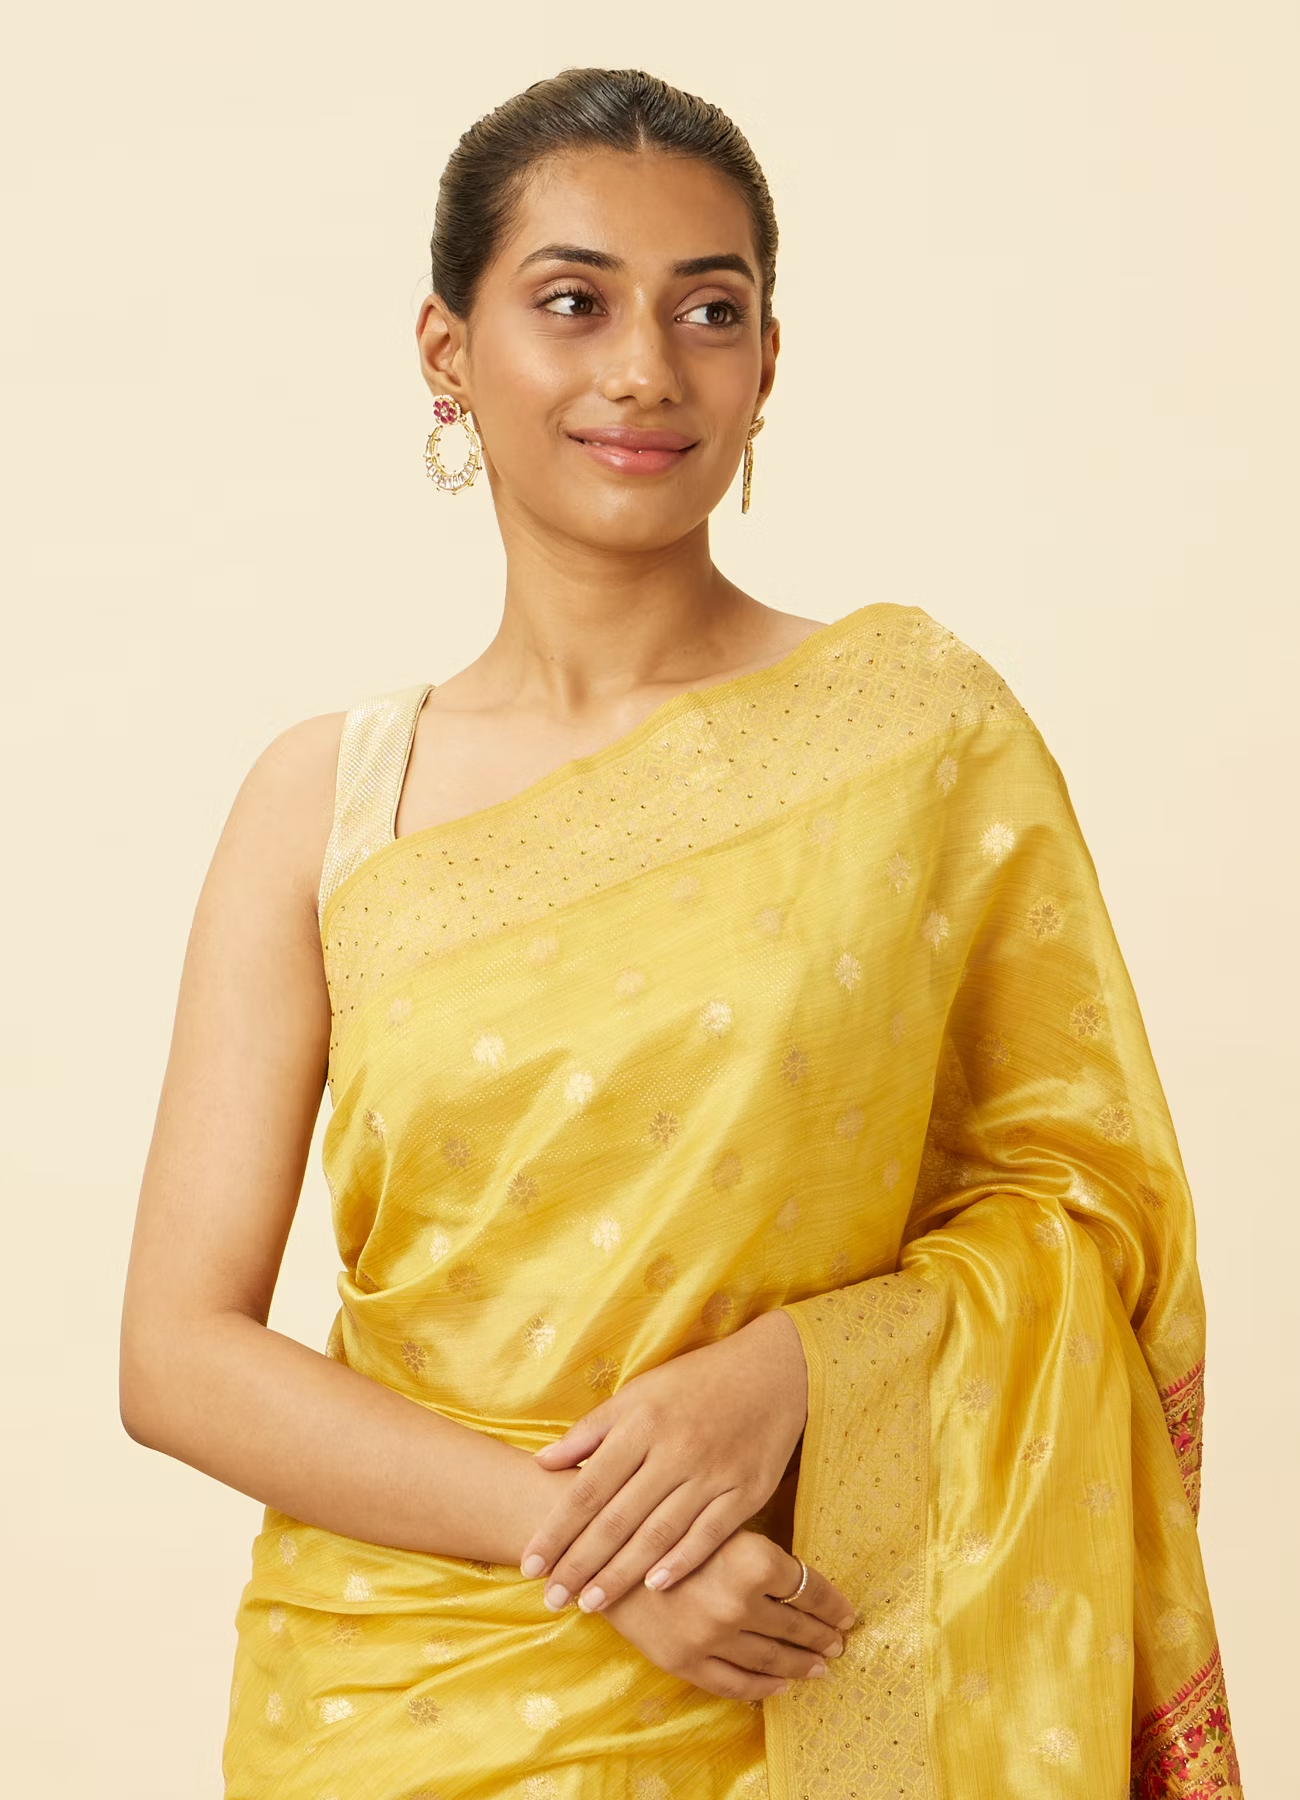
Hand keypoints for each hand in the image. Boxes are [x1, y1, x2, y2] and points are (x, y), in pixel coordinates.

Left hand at [519, 1308, 807, 1611]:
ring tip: (591, 1604)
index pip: (588, 1488)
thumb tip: (542, 1462)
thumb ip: (591, 1430)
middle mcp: (672, 1450)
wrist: (773, 1372)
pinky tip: (655, 1587)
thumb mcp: (639, 1392)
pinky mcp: (746, 1490)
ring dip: (622, 1573)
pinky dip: (682, 1561)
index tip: (532, 1565)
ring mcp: (711, 1473)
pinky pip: (710, 1533)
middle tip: (551, 1599)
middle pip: (618, 1518)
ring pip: (658, 1533)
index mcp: (640, 1424)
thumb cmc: (695, 1383)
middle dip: (580, 1563)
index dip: (557, 1530)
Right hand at [597, 1528, 854, 1702]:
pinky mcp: (685, 1661)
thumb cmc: (664, 1519)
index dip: (835, 1603)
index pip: (812, 1589)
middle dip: (824, 1635)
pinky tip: (781, 1685)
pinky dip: (764, 1687)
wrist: (599, 1542)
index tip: (848, 1612)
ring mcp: (712, 1638)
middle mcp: (738, 1602)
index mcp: (753, 1559)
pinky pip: (736, 1684)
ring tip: (821, 1665)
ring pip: (773, 1659)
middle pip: (798, 1626)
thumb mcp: (721, 1519)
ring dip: (803, 1663)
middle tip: (841, 1641)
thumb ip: (761, 1550)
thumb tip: (805, 1579)